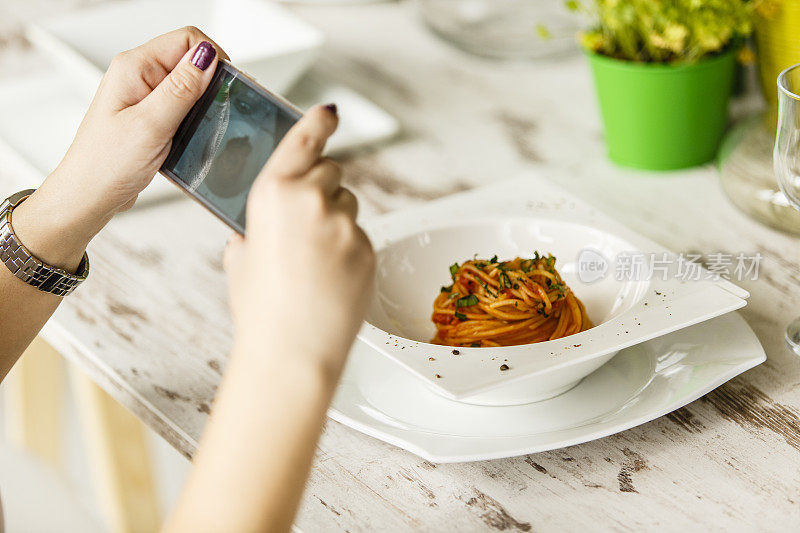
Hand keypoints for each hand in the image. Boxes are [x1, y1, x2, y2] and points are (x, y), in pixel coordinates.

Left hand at [12, 27, 227, 270]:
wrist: (89, 197)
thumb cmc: (106, 164)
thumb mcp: (151, 125)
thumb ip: (182, 89)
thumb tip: (208, 57)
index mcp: (135, 67)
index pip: (188, 40)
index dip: (213, 59)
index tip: (222, 88)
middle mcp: (139, 76)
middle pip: (191, 61)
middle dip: (210, 83)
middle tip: (211, 113)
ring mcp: (144, 96)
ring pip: (190, 86)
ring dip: (202, 105)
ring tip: (194, 130)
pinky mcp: (151, 116)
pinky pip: (183, 107)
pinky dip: (194, 120)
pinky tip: (189, 138)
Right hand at [223, 105, 374, 379]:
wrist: (292, 352)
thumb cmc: (260, 308)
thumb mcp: (240, 258)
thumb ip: (254, 229)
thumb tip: (263, 227)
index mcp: (275, 194)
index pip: (304, 141)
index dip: (319, 122)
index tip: (330, 112)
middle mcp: (314, 201)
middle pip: (332, 172)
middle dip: (321, 188)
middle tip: (307, 222)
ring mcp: (346, 226)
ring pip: (349, 205)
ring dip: (336, 218)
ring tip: (316, 259)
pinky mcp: (369, 250)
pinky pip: (361, 237)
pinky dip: (349, 248)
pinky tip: (331, 277)